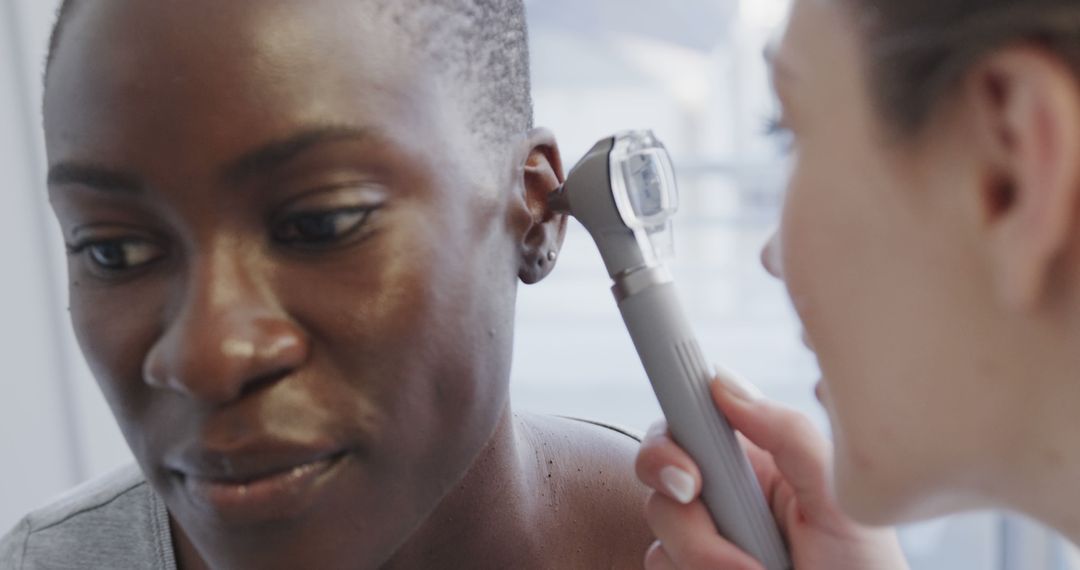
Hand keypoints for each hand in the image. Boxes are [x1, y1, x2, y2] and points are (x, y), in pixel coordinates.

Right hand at [635, 376, 909, 569]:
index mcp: (753, 460)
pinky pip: (659, 565)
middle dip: (688, 519)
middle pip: (657, 476)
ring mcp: (701, 536)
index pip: (688, 424)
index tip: (689, 478)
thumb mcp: (838, 500)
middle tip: (736, 552)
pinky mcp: (688, 568)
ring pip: (659, 530)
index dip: (671, 443)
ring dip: (706, 561)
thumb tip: (723, 383)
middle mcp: (720, 493)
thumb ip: (788, 435)